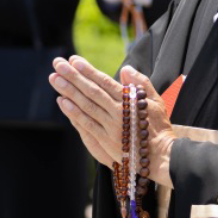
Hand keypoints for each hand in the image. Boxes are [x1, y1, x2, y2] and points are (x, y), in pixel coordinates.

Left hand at [50, 56, 174, 186]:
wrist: (162, 157)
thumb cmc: (159, 127)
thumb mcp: (156, 101)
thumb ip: (141, 83)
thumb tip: (126, 69)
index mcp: (130, 101)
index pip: (105, 82)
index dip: (89, 70)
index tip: (74, 60)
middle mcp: (118, 113)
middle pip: (91, 91)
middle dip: (73, 76)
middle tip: (58, 64)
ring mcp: (110, 127)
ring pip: (86, 106)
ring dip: (68, 91)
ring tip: (54, 78)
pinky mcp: (105, 141)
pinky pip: (86, 124)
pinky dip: (73, 113)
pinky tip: (62, 101)